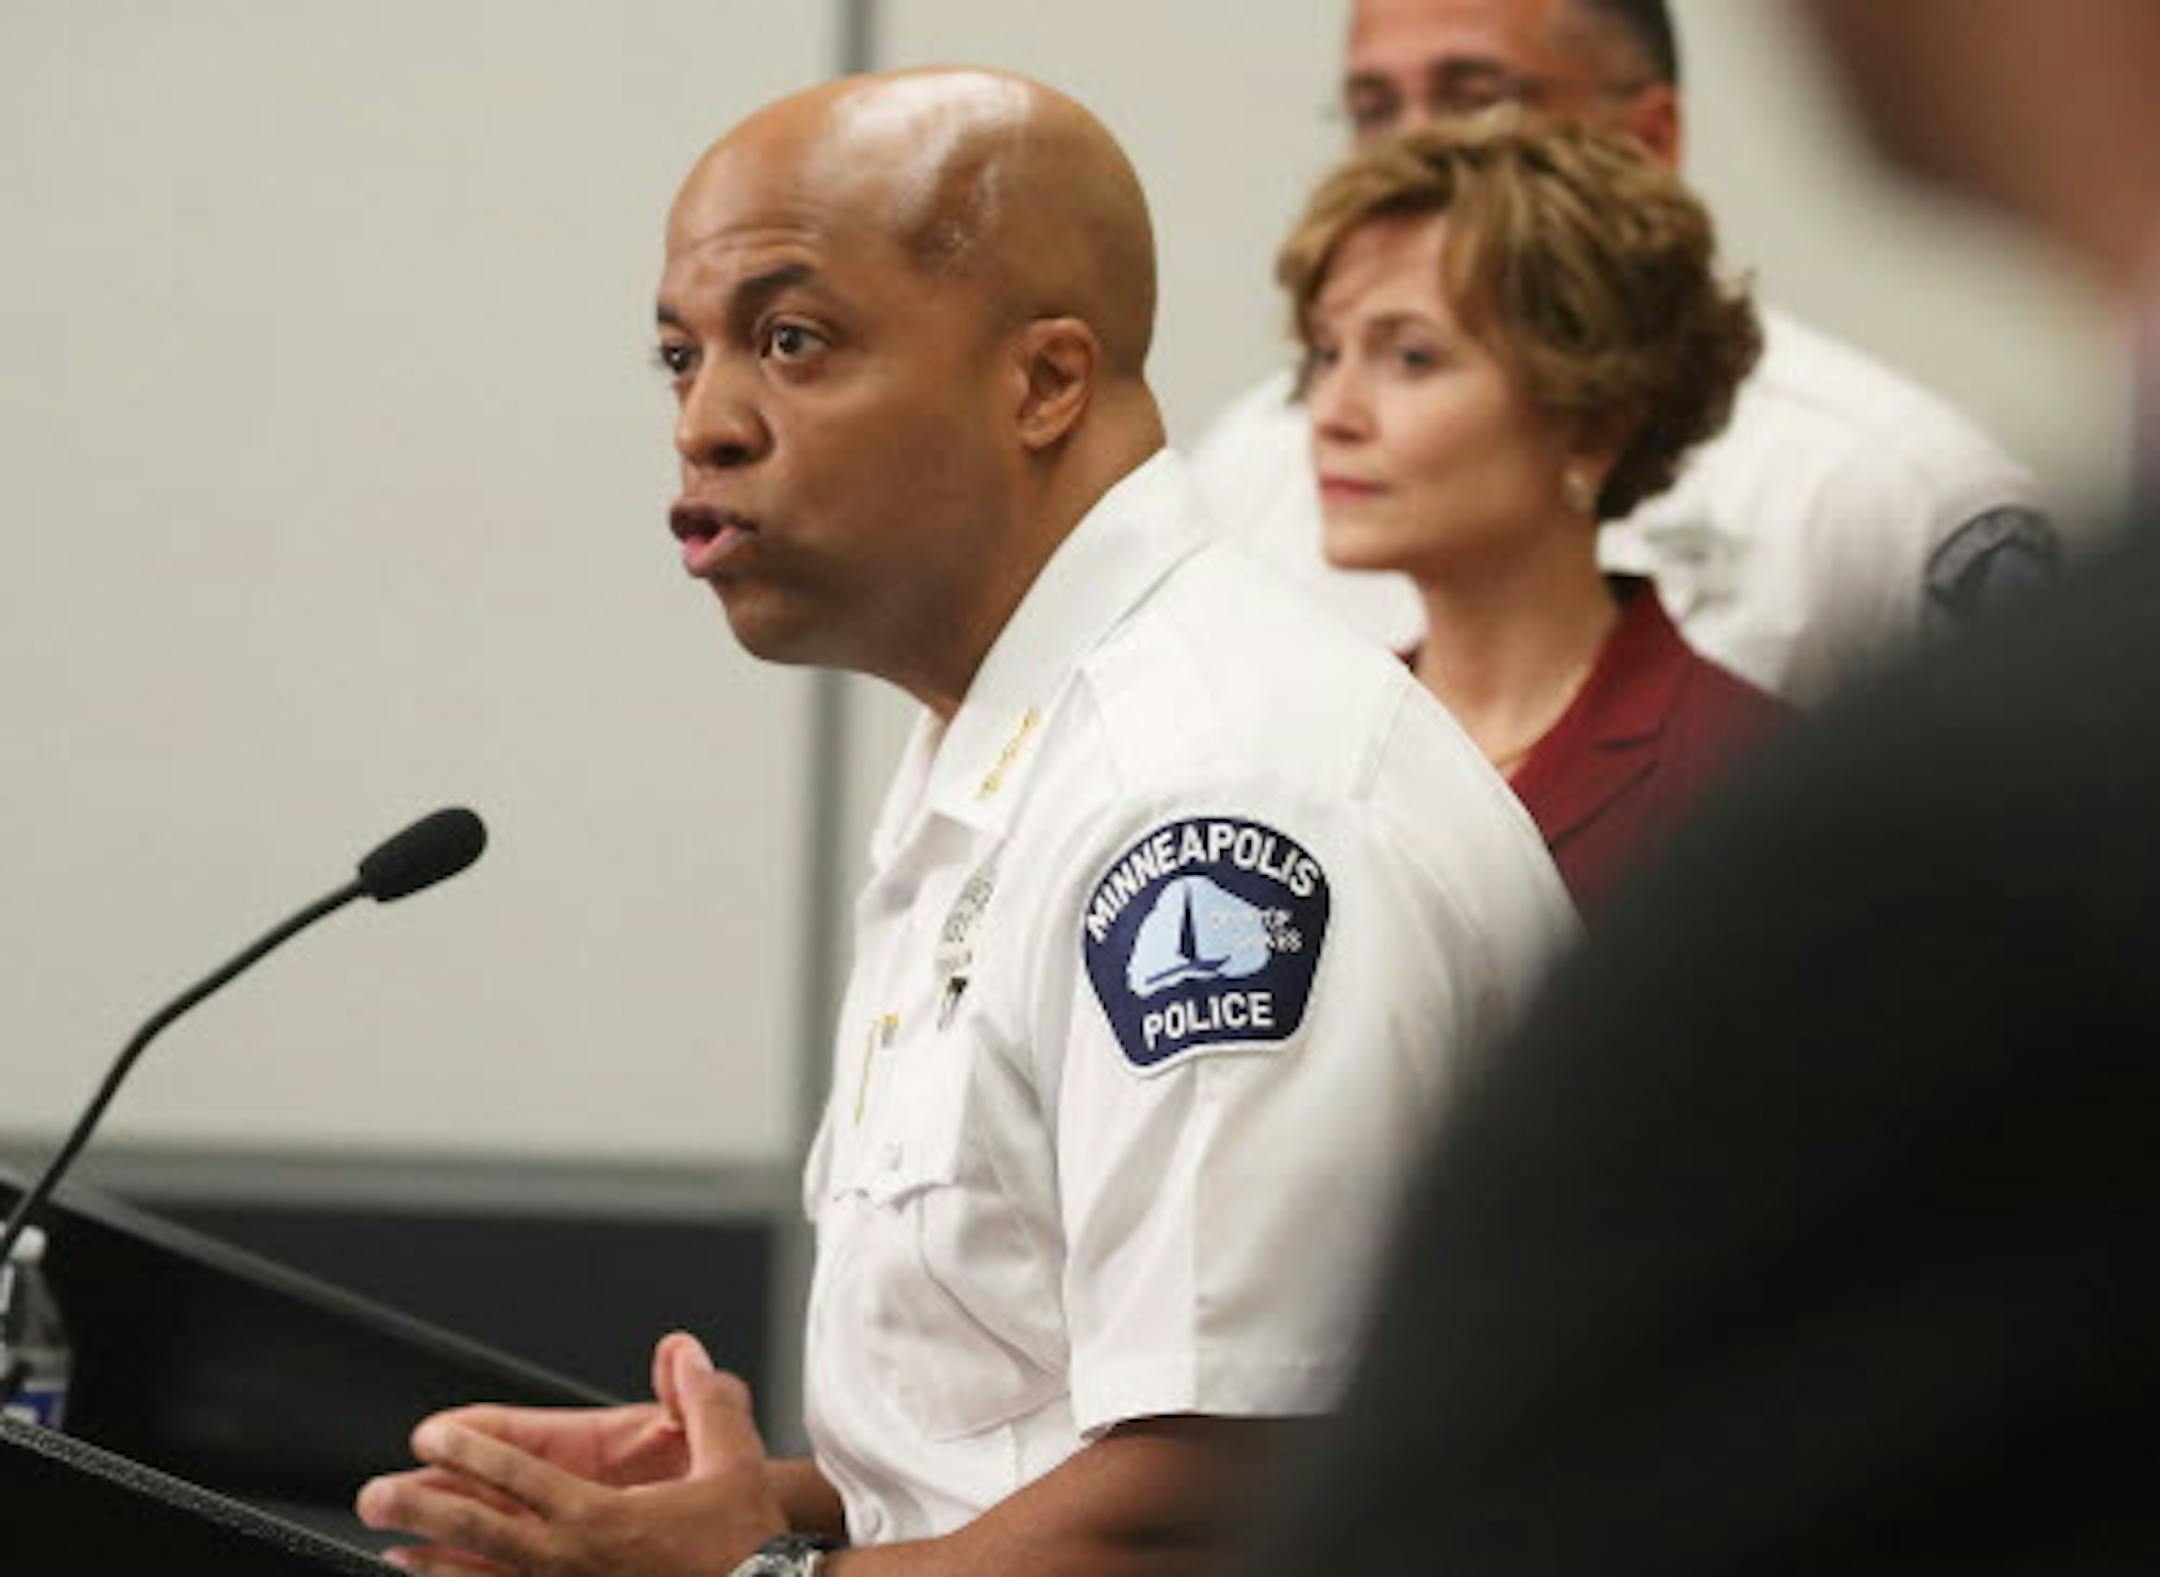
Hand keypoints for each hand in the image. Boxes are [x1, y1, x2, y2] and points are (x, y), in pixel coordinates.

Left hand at [356, 1332, 786, 1574]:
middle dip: (424, 1509)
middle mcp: (573, 1565)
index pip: (522, 1479)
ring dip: (433, 1565)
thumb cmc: (746, 1546)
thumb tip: (684, 1350)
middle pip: (481, 1534)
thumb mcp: (733, 1464)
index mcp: (604, 1520)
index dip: (472, 1453)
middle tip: (375, 1495)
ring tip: (390, 1550)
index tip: (430, 1435)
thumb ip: (705, 1403)